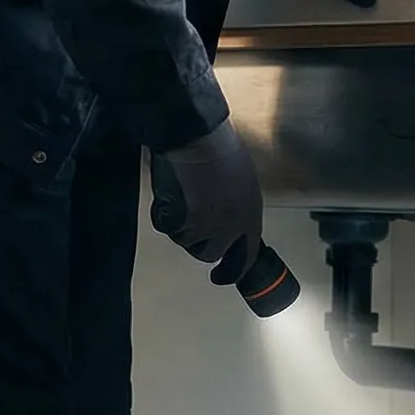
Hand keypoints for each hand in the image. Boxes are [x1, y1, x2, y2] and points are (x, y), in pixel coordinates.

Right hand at [150, 120, 264, 281]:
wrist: (200, 139)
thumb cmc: (220, 149)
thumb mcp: (240, 181)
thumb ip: (235, 205)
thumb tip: (223, 219)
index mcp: (251, 213)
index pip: (247, 252)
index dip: (234, 268)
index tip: (222, 276)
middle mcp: (234, 224)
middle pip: (212, 254)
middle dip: (198, 246)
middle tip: (189, 234)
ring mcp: (210, 224)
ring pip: (187, 242)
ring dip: (179, 226)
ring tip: (180, 201)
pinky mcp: (188, 220)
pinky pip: (169, 228)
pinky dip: (163, 215)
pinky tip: (168, 196)